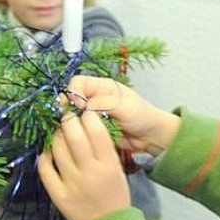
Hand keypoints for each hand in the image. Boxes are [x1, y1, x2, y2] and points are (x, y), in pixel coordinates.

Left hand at [38, 110, 129, 219]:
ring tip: (58, 130)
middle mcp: (90, 172)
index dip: (87, 116)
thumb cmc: (115, 195)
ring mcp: (72, 184)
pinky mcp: (58, 194)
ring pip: (57, 149)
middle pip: (74, 136)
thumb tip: (86, 123)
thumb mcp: (117, 170)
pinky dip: (44, 155)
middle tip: (66, 114)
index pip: (96, 131)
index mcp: (109, 165)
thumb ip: (104, 148)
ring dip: (56, 134)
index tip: (84, 110)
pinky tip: (48, 150)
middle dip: (68, 120)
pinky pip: (45, 168)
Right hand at [64, 76, 180, 155]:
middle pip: (71, 98)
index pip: (78, 82)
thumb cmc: (141, 116)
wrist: (150, 136)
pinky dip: (78, 132)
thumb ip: (102, 103)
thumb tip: (81, 106)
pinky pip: (79, 128)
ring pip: (73, 115)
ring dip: (74, 122)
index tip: (77, 105)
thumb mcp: (123, 106)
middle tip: (73, 119)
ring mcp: (92, 114)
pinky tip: (83, 136)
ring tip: (80, 129)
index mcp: (101, 86)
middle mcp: (94, 98)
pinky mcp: (92, 129)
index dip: (73, 92)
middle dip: (69, 108)